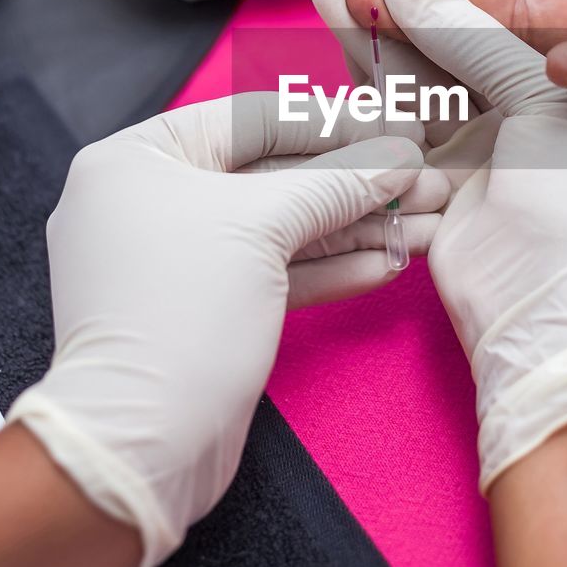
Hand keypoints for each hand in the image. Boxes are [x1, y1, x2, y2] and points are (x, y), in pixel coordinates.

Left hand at [8, 94, 445, 566]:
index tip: (396, 127)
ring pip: (283, 229)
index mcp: (138, 160)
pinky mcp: (209, 312)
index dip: (332, 123)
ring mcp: (182, 260)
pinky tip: (389, 261)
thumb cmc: (178, 314)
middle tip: (428, 180)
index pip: (250, 119)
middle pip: (273, 175)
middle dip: (356, 182)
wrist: (140, 447)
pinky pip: (276, 273)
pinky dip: (332, 266)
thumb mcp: (259, 226)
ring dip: (357, 225)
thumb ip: (335, 183)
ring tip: (428, 224)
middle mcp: (154, 202)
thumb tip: (399, 157)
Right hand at [367, 0, 566, 488]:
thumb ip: (474, 34)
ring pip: (419, 61)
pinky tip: (335, 30)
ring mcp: (485, 136)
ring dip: (373, 20)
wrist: (559, 316)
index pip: (511, 1)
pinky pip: (396, 109)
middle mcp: (536, 99)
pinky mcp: (437, 170)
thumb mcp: (546, 96)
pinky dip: (364, 70)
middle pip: (456, 24)